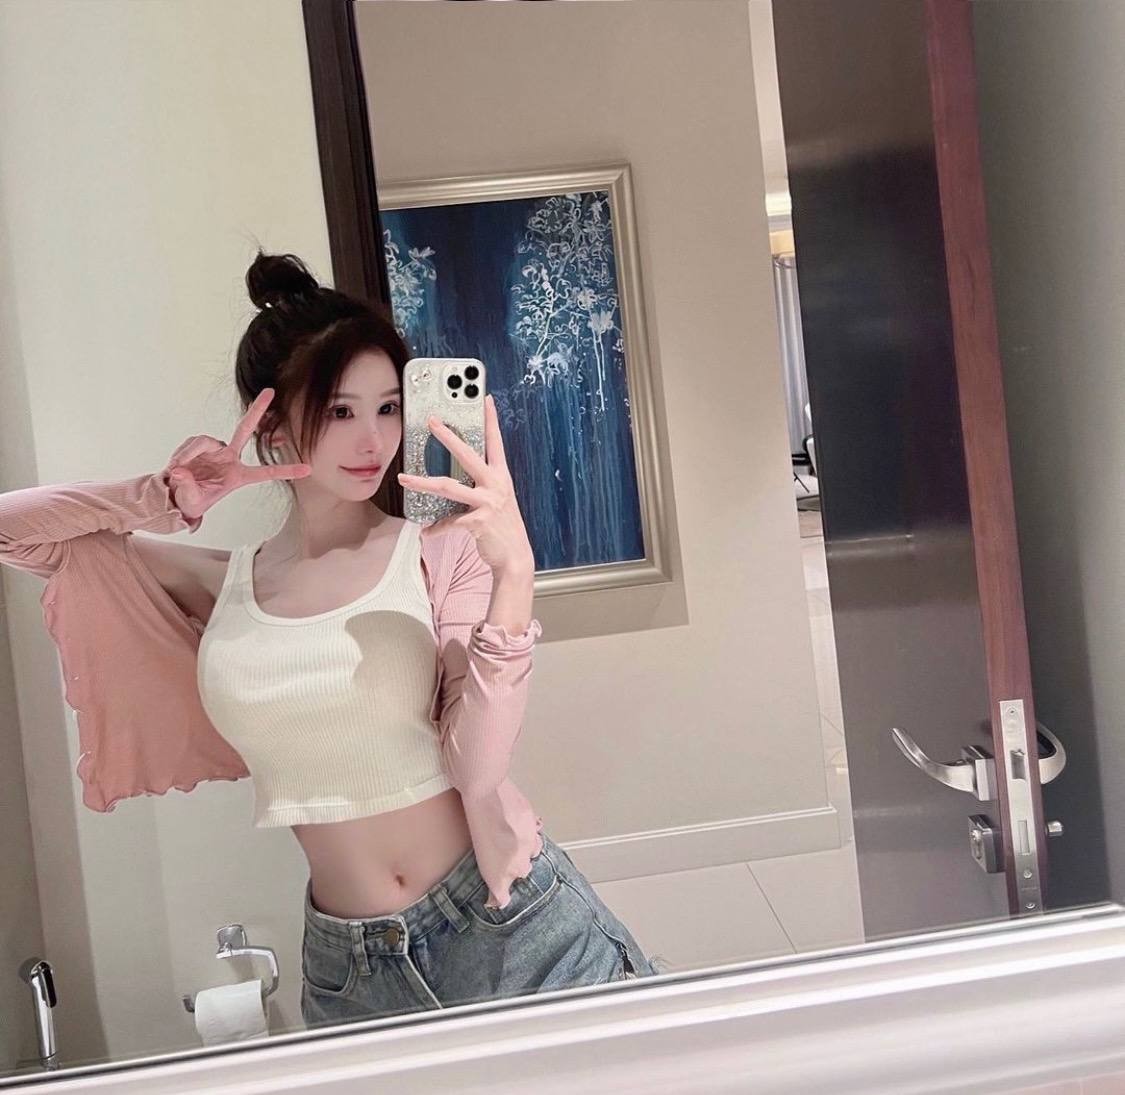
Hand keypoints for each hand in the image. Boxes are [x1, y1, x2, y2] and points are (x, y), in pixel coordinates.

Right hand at [165, 388, 311, 520]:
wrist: (176, 495)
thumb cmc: (192, 500)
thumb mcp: (193, 501)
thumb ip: (188, 486)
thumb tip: (181, 470)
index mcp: (238, 476)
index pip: (265, 473)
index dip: (286, 470)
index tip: (308, 468)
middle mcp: (230, 458)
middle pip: (245, 429)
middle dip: (257, 410)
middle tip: (270, 391)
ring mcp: (216, 449)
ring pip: (204, 441)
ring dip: (189, 453)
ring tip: (178, 469)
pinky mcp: (201, 444)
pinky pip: (192, 443)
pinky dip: (182, 453)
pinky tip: (176, 465)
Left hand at [398, 394, 533, 574]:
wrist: (515, 557)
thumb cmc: (502, 527)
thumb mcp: (497, 500)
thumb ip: (480, 486)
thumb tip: (454, 478)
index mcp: (501, 477)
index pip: (495, 442)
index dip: (490, 420)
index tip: (484, 399)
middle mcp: (495, 486)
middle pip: (467, 455)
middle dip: (448, 437)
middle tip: (432, 422)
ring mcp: (488, 503)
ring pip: (448, 487)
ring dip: (422, 483)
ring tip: (403, 479)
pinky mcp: (479, 522)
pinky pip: (450, 522)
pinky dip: (436, 528)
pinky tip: (427, 532)